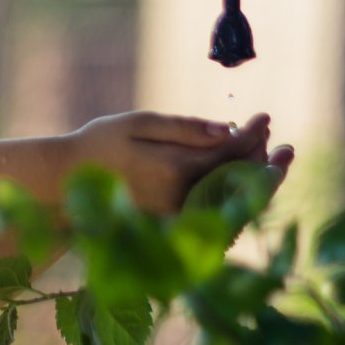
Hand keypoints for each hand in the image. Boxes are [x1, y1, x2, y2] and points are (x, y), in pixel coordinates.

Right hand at [67, 111, 292, 215]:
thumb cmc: (100, 144)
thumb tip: (228, 130)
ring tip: (271, 157)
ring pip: (232, 201)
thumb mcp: (139, 124)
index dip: (254, 134)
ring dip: (255, 179)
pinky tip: (241, 178)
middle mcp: (182, 199)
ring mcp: (179, 217)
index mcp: (175, 169)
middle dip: (264, 160)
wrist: (66, 184)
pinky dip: (235, 195)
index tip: (265, 117)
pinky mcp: (174, 226)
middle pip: (239, 181)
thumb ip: (185, 128)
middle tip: (277, 139)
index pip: (231, 152)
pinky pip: (216, 212)